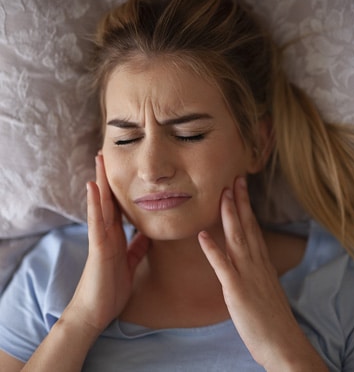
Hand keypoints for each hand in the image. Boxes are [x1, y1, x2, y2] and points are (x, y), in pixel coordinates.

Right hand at [65, 155, 148, 337]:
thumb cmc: (111, 288)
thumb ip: (137, 248)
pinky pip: (97, 222)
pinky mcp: (98, 248)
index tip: (123, 171)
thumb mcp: (130, 263)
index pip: (118, 208)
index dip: (120, 190)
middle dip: (108, 178)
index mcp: (116, 237)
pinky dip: (95, 204)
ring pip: (101, 205)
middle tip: (107, 155)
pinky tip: (94, 187)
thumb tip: (147, 234)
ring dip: (100, 182)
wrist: (96, 312)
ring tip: (99, 160)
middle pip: (108, 201)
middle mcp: (107, 233)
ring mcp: (100, 239)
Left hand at [198, 177, 326, 370]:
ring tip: (222, 195)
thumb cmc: (272, 317)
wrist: (283, 344)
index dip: (246, 206)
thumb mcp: (265, 285)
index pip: (254, 227)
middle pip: (247, 226)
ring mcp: (247, 275)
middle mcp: (256, 263)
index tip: (241, 187)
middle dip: (240, 201)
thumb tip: (248, 257)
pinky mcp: (236, 290)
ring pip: (237, 238)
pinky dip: (212, 250)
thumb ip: (256, 268)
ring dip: (229, 216)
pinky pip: (223, 267)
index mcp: (262, 261)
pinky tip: (202, 235)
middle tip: (234, 178)